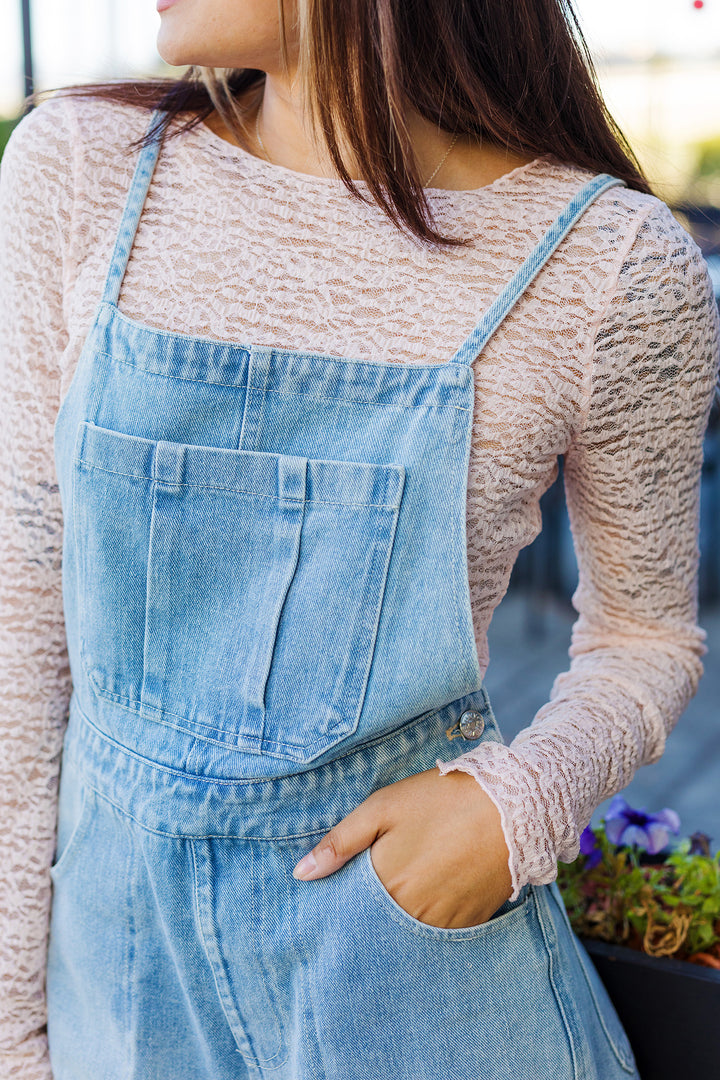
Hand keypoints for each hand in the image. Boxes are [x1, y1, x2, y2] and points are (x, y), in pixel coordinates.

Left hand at [292, 766, 512, 928]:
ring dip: (399, 920)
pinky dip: (428, 921)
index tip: (336, 894)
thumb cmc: (442, 799)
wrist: (513, 805)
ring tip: (406, 887)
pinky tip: (430, 894)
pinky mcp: (470, 923)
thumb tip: (300, 873)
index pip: (348, 911)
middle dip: (367, 915)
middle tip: (377, 885)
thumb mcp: (384, 807)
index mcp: (386, 882)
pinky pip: (438, 934)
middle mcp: (412, 912)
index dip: (340, 902)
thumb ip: (340, 841)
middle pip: (376, 927)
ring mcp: (444, 922)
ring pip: (407, 934)